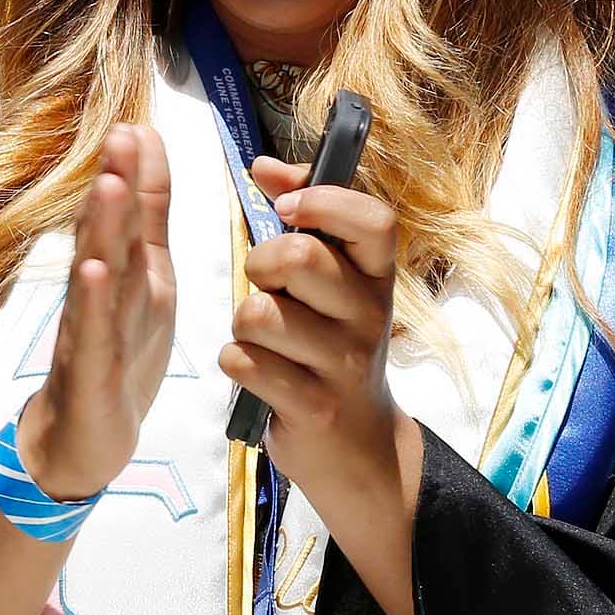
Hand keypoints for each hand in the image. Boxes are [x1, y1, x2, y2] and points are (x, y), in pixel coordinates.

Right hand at [13, 124, 174, 501]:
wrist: (82, 440)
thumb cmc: (117, 354)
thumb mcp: (145, 281)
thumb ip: (146, 219)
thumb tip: (145, 148)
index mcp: (129, 272)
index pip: (132, 213)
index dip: (137, 170)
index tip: (139, 122)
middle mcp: (105, 293)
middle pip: (110, 232)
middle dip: (116, 184)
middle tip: (120, 136)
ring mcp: (92, 329)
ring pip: (98, 275)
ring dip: (101, 230)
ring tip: (108, 187)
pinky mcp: (88, 369)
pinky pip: (91, 332)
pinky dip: (92, 302)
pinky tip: (93, 272)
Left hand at [230, 155, 411, 517]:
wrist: (359, 447)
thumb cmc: (332, 346)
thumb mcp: (335, 284)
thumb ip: (304, 220)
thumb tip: (264, 167)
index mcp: (376, 278)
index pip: (373, 221)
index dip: (324, 200)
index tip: (285, 206)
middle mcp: (369, 317)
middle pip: (299, 258)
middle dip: (260, 265)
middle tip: (266, 287)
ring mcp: (345, 365)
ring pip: (260, 314)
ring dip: (244, 324)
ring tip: (265, 340)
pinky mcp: (314, 407)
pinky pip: (244, 362)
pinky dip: (237, 363)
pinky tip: (260, 375)